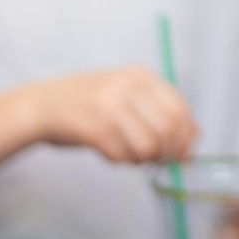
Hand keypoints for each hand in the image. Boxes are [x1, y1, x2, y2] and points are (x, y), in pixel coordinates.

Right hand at [30, 66, 197, 165]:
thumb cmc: (88, 103)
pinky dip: (120, 161)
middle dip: (168, 153)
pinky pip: (122, 155)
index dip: (186, 137)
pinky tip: (110, 153)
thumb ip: (158, 109)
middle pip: (168, 129)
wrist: (42, 105)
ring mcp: (110, 106)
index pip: (179, 108)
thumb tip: (196, 134)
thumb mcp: (126, 94)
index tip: (183, 155)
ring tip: (130, 156)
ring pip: (147, 146)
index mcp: (140, 75)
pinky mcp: (94, 128)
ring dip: (142, 160)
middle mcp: (127, 86)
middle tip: (158, 163)